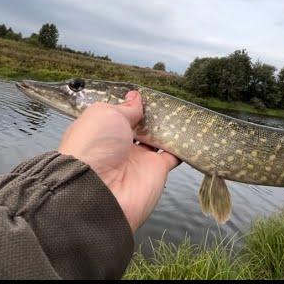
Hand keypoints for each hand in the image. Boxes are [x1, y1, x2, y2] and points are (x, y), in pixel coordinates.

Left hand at [58, 90, 179, 232]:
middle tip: (165, 100)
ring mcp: (139, 158)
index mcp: (103, 131)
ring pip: (157, 139)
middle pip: (140, 127)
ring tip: (179, 110)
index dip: (130, 105)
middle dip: (150, 115)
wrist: (100, 191)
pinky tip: (188, 132)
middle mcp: (120, 145)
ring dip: (167, 128)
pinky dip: (182, 146)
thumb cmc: (94, 147)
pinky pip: (173, 155)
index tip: (144, 93)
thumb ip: (125, 108)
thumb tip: (135, 98)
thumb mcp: (106, 115)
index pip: (119, 116)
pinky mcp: (157, 170)